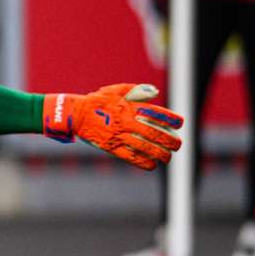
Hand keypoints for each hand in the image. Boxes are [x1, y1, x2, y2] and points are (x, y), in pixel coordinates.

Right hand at [43, 83, 183, 169]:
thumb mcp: (114, 90)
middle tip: (178, 145)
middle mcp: (126, 122)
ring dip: (161, 154)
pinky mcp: (110, 147)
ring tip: (168, 158)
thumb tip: (155, 92)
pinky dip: (144, 163)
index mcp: (129, 107)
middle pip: (154, 133)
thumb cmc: (96, 102)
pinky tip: (152, 165)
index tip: (180, 123)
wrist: (74, 115)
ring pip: (145, 148)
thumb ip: (135, 90)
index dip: (171, 119)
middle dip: (170, 141)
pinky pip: (131, 157)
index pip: (156, 113)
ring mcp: (118, 135)